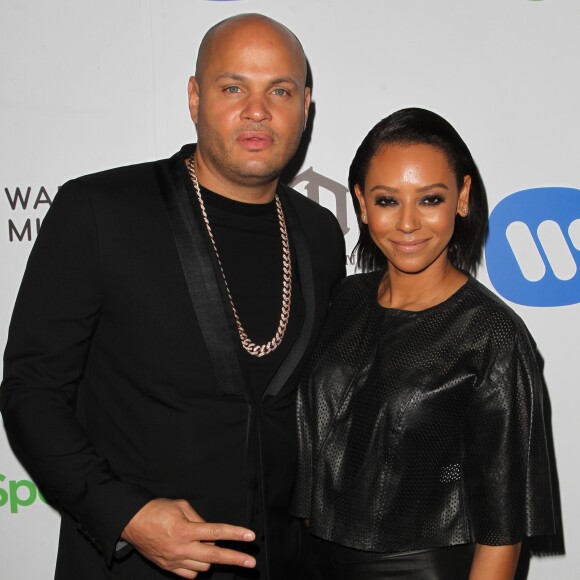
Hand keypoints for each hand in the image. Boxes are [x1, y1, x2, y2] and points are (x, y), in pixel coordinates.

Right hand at [121, 498, 255, 578]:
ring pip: (203, 567)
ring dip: (210, 558)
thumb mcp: (181, 505)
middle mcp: (181, 548)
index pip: (217, 533)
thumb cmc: (158, 509)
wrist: (133, 522)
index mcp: (185, 529)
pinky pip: (190, 574)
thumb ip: (199, 518)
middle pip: (214, 557)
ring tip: (206, 545)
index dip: (235, 534)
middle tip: (251, 563)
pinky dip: (197, 567)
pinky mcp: (168, 568)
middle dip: (235, 559)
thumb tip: (211, 532)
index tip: (250, 536)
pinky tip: (196, 556)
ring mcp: (175, 561)